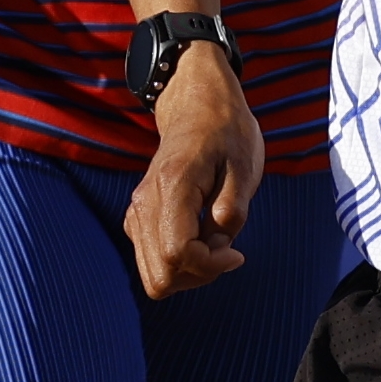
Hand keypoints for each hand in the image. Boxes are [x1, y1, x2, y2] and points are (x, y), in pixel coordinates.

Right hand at [125, 43, 258, 298]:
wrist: (196, 105)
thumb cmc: (226, 132)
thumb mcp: (244, 166)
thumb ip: (233, 209)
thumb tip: (218, 244)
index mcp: (173, 186)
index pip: (178, 253)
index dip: (210, 265)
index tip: (237, 252)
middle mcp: (145, 203)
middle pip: (159, 276)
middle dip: (199, 275)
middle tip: (227, 249)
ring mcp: (137, 211)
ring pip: (153, 275)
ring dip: (189, 272)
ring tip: (215, 242)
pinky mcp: (138, 217)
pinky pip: (152, 261)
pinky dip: (178, 263)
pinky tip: (200, 237)